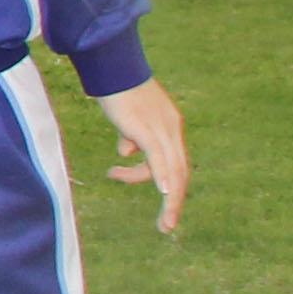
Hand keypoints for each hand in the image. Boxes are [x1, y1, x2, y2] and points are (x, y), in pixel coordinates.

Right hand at [95, 77, 188, 233]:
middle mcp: (172, 129)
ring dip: (172, 201)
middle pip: (180, 172)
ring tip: (164, 223)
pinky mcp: (147, 128)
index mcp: (169, 127)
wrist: (112, 66)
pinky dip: (162, 177)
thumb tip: (126, 152)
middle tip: (166, 227)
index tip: (157, 204)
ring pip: (173, 171)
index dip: (167, 186)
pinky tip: (164, 193)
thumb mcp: (126, 118)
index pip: (174, 163)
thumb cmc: (116, 89)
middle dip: (175, 202)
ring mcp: (161, 129)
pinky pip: (159, 158)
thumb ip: (130, 136)